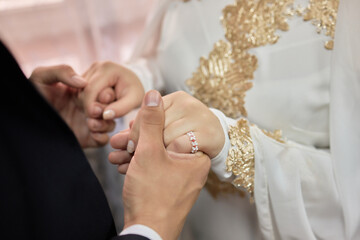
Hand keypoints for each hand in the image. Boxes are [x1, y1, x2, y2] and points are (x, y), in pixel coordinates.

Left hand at [30, 64, 114, 147]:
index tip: (99, 95)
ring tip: (91, 122)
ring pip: (110, 124)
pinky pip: (102, 140)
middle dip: (108, 109)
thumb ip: (62, 71)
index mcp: (82, 93)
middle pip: (111, 108)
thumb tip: (83, 82)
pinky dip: (102, 136)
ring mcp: (87, 124)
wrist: (22, 122)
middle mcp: (87, 108)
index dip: (106, 93)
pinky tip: (92, 131)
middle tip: (95, 110)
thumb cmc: (31, 96)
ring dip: (106, 123)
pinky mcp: (85, 139)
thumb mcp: (42, 77)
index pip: (104, 92)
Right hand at [80, 61, 144, 119]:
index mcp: (107, 68)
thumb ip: (121, 108)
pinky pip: (80, 95)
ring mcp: (88, 72)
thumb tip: (105, 115)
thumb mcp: (134, 99)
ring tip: (106, 108)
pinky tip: (99, 107)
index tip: (97, 117)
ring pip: (79, 95)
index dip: (90, 106)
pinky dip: (88, 104)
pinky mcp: (85, 79)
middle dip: (92, 106)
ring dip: (90, 106)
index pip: (90, 90)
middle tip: (106, 113)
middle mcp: (95, 67)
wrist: (133, 82)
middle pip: (83, 93)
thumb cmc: (135, 91)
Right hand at [113, 90, 209, 239]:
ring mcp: (180, 175)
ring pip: (156, 153)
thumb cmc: (152, 196)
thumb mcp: (149, 153)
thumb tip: (153, 95)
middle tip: (120, 142)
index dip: (150, 125)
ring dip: (134, 152)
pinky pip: (155, 166)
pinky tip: (123, 164)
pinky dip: (139, 164)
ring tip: (116, 153)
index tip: (134, 131)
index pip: (174, 125)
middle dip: (138, 140)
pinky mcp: (168, 184)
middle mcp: (192, 165)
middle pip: (164, 139)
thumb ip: (151, 122)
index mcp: (196, 155)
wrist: (147, 232)